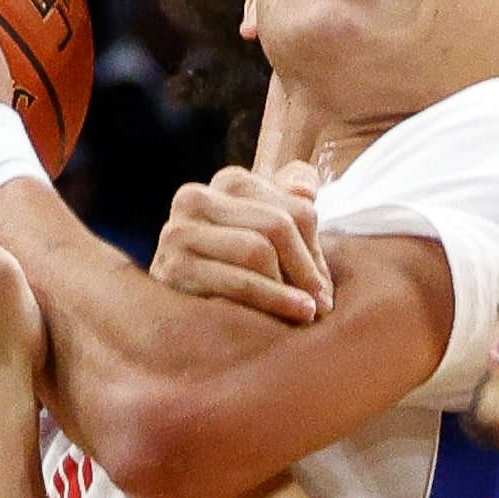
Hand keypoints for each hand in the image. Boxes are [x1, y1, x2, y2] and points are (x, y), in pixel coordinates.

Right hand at [150, 163, 332, 322]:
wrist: (174, 312)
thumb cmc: (236, 267)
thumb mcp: (266, 229)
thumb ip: (292, 200)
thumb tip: (305, 190)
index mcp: (229, 182)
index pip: (296, 209)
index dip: (317, 251)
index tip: (326, 286)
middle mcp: (197, 196)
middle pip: (278, 226)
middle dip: (306, 269)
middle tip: (323, 304)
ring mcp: (179, 230)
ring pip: (258, 250)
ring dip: (290, 289)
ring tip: (309, 313)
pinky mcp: (172, 266)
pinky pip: (238, 281)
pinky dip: (272, 300)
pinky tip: (292, 315)